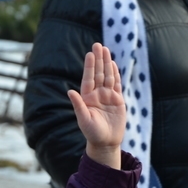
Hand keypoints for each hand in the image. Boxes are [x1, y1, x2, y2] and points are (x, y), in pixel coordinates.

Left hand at [68, 43, 126, 168]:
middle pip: (98, 74)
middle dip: (98, 59)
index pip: (88, 78)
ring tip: (106, 50)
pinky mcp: (118, 100)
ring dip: (107, 63)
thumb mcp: (84, 119)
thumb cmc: (92, 133)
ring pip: (107, 76)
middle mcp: (97, 95)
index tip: (90, 54)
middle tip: (98, 45)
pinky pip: (116, 84)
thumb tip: (69, 91)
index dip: (89, 66)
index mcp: (87, 98)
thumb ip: (78, 105)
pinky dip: (115, 74)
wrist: (106, 143)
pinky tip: (113, 64)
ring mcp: (107, 96)